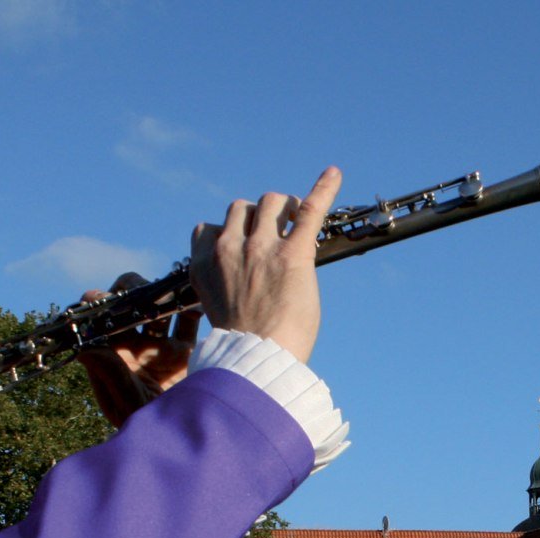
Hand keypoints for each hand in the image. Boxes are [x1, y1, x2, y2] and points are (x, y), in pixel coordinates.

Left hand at [75, 291, 201, 427]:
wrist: (189, 443)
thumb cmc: (153, 431)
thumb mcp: (129, 406)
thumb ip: (112, 376)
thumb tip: (85, 348)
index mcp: (113, 361)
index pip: (99, 325)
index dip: (97, 307)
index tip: (99, 296)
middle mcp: (136, 350)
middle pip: (128, 308)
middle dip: (131, 292)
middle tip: (140, 290)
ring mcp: (161, 348)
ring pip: (158, 308)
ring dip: (161, 294)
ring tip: (167, 290)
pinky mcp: (187, 352)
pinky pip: (188, 320)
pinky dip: (191, 305)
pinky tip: (192, 299)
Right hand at [189, 167, 340, 364]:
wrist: (257, 362)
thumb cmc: (243, 345)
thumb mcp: (216, 308)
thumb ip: (223, 282)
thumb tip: (242, 279)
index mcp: (204, 265)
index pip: (207, 228)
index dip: (229, 234)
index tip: (243, 246)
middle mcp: (228, 249)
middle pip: (241, 208)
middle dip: (259, 217)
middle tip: (278, 232)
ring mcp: (260, 248)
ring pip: (270, 201)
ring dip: (284, 207)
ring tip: (298, 220)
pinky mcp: (292, 253)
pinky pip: (309, 211)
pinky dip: (323, 189)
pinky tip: (335, 174)